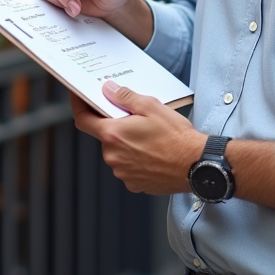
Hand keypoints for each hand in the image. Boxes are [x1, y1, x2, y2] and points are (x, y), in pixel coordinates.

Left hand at [71, 83, 205, 194]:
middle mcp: (113, 156)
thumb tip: (108, 90)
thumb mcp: (151, 107)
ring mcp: (122, 172)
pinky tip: (153, 153)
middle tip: (135, 119)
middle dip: (115, 126)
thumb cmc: (176, 137)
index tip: (78, 97)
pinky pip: (129, 167)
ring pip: (117, 152)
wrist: (196, 165)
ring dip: (127, 143)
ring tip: (150, 137)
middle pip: (104, 136)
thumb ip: (125, 97)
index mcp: (113, 135)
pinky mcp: (134, 184)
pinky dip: (136, 159)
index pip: (83, 120)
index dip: (79, 106)